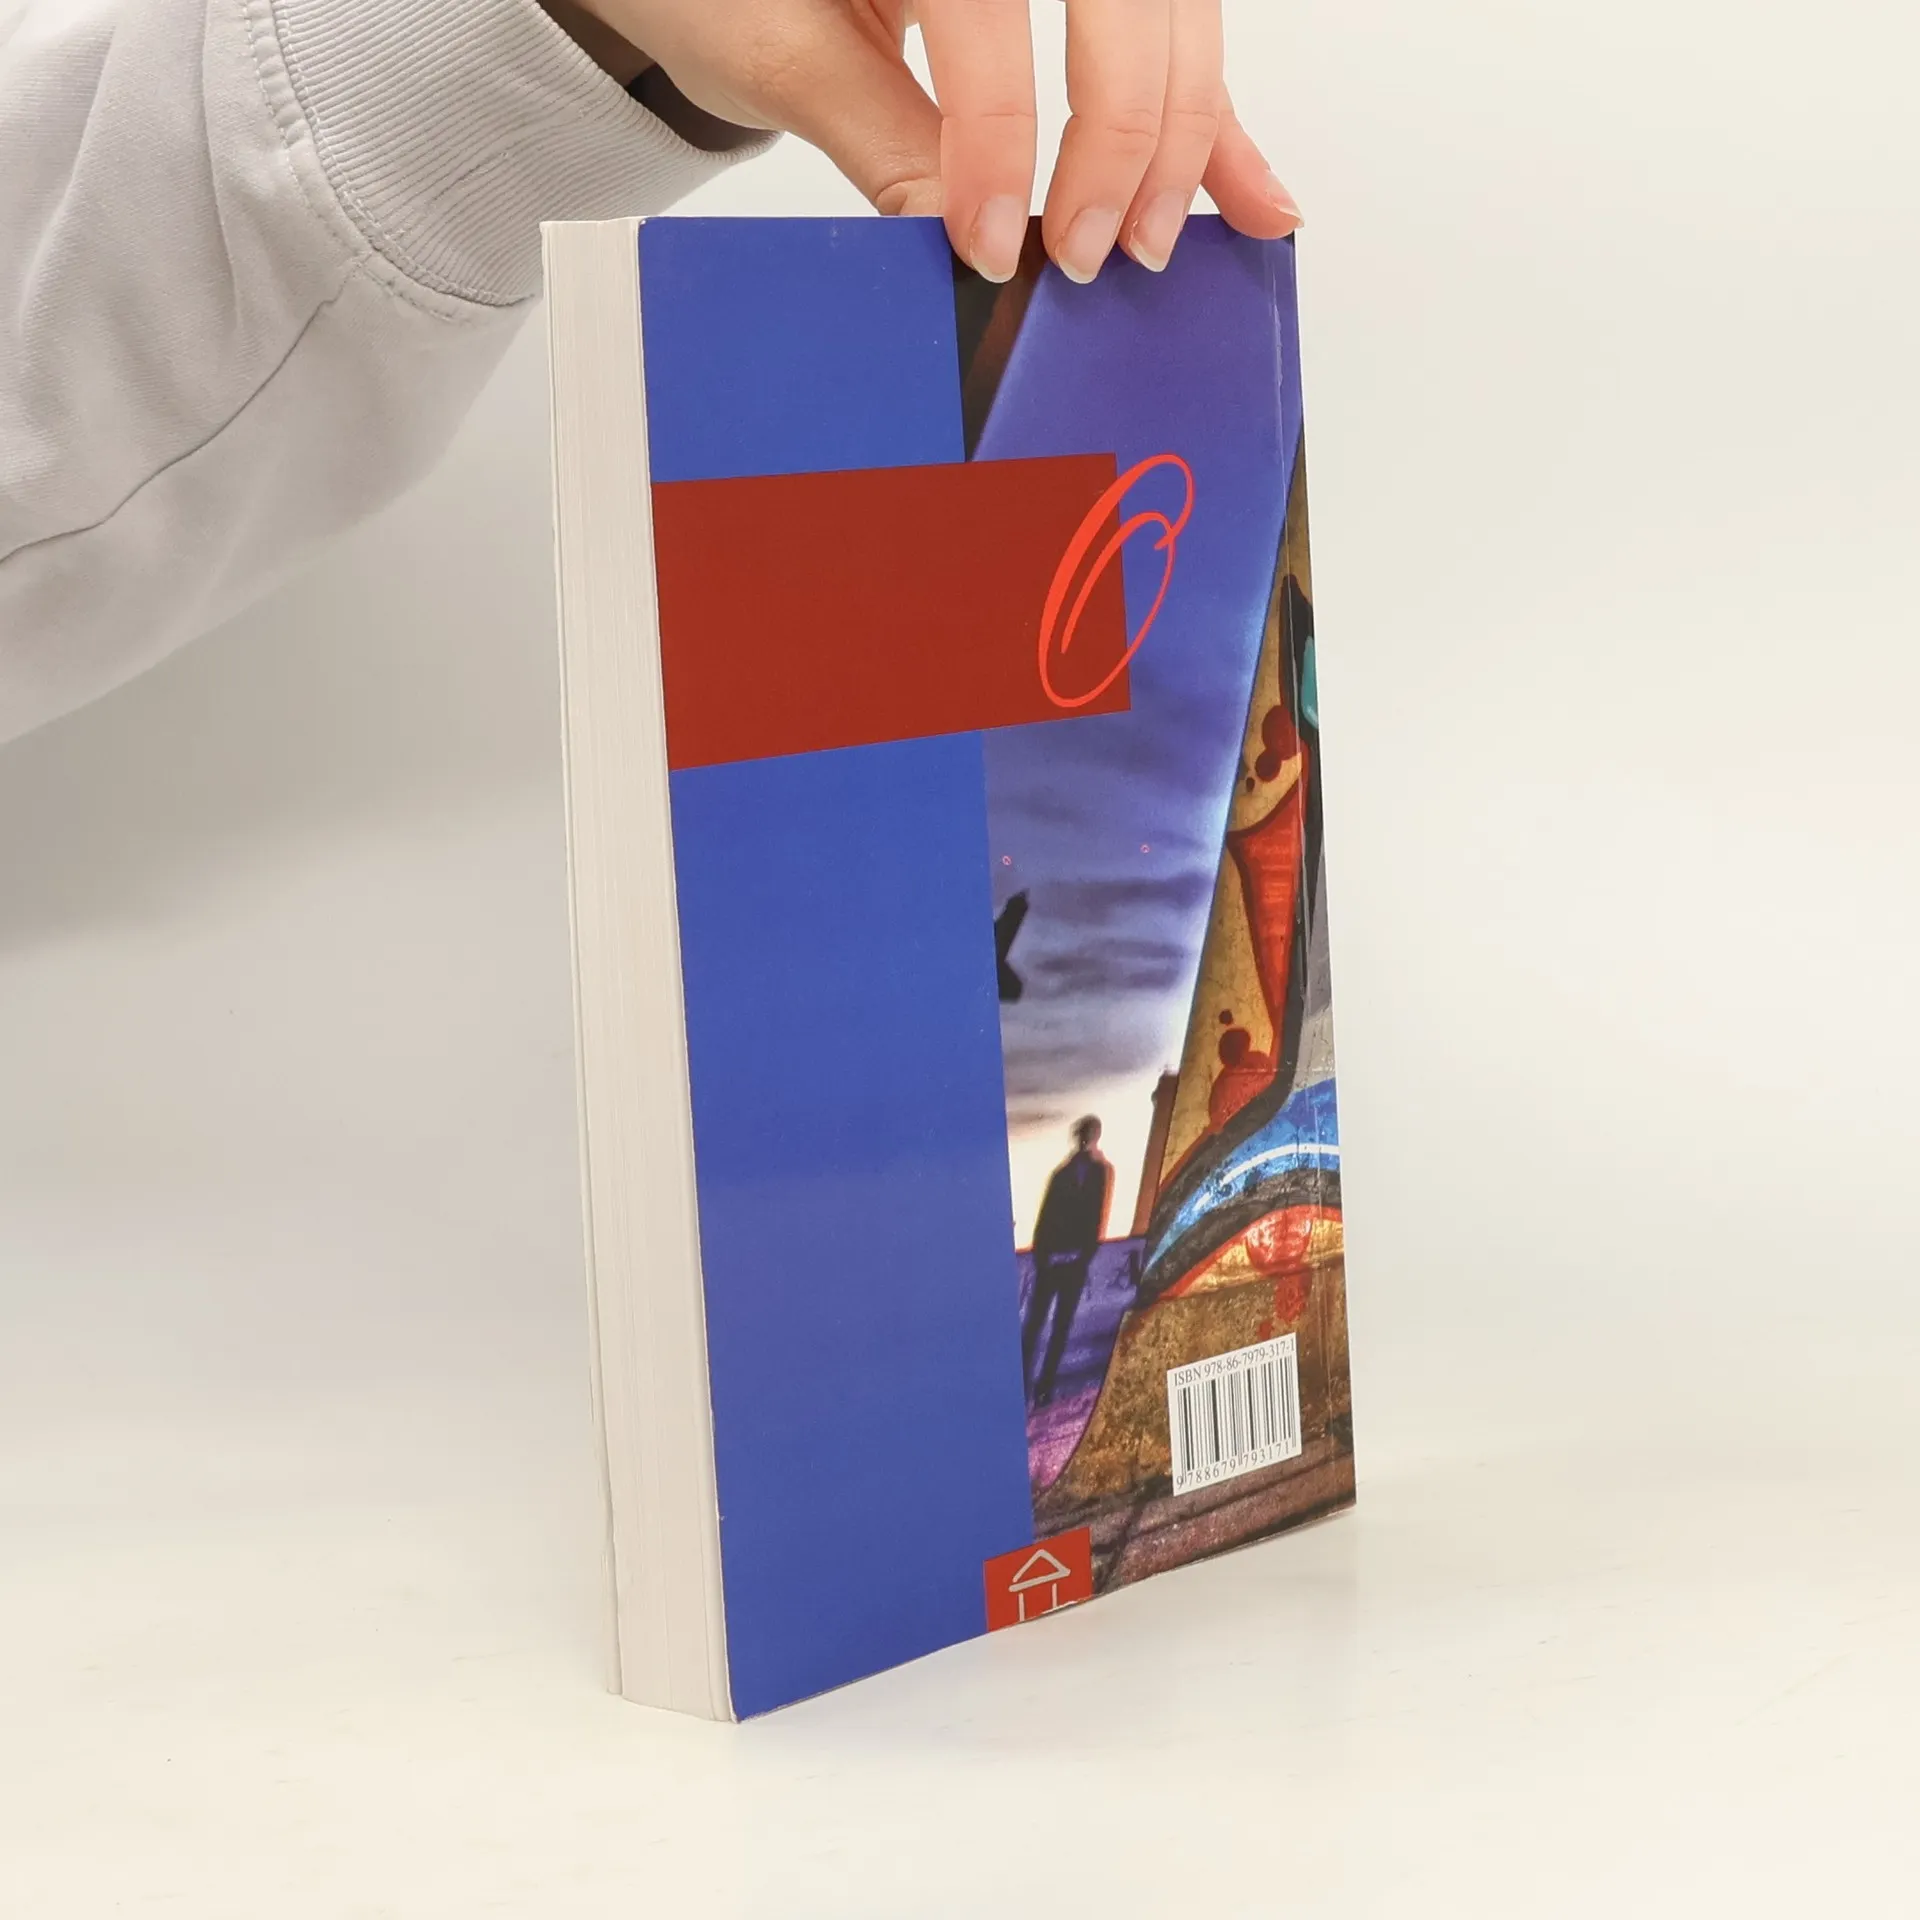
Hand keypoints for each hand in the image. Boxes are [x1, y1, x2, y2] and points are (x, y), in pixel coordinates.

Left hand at [573, 1, 1299, 282]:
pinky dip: (1210, 115)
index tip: (996, 245)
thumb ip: (882, 139)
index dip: (999, 136)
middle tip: (1088, 251)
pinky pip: (1167, 31)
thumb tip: (968, 243)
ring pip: (1172, 9)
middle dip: (1121, 132)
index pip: (987, 12)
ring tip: (1156, 243)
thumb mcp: (779, 51)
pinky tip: (1251, 195)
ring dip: (1183, 131)